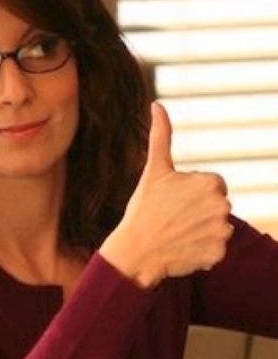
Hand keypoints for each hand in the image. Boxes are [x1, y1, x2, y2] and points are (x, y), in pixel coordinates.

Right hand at [99, 101, 233, 287]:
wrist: (135, 249)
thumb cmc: (143, 207)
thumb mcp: (154, 169)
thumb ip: (161, 134)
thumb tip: (156, 104)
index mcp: (210, 183)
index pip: (213, 185)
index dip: (191, 192)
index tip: (172, 200)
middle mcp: (222, 206)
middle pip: (216, 205)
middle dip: (198, 210)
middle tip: (172, 216)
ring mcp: (221, 232)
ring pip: (217, 226)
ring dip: (202, 230)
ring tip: (177, 232)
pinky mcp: (219, 254)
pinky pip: (216, 248)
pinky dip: (202, 249)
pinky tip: (182, 247)